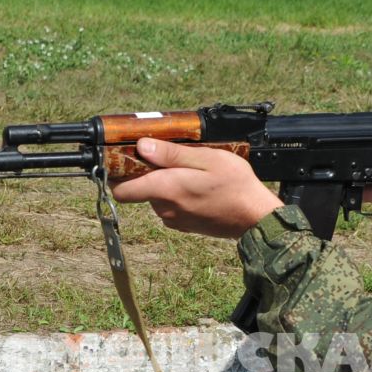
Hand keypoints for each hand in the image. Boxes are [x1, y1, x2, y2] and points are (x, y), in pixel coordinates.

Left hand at [109, 138, 284, 238]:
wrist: (255, 218)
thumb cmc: (235, 185)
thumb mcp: (206, 159)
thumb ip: (171, 154)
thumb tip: (142, 147)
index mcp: (165, 189)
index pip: (121, 190)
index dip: (117, 174)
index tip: (124, 158)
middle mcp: (164, 208)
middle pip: (139, 189)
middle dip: (148, 172)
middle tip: (169, 155)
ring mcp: (173, 219)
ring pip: (156, 196)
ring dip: (165, 182)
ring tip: (190, 169)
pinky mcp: (183, 225)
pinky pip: (170, 206)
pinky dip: (176, 194)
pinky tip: (197, 185)